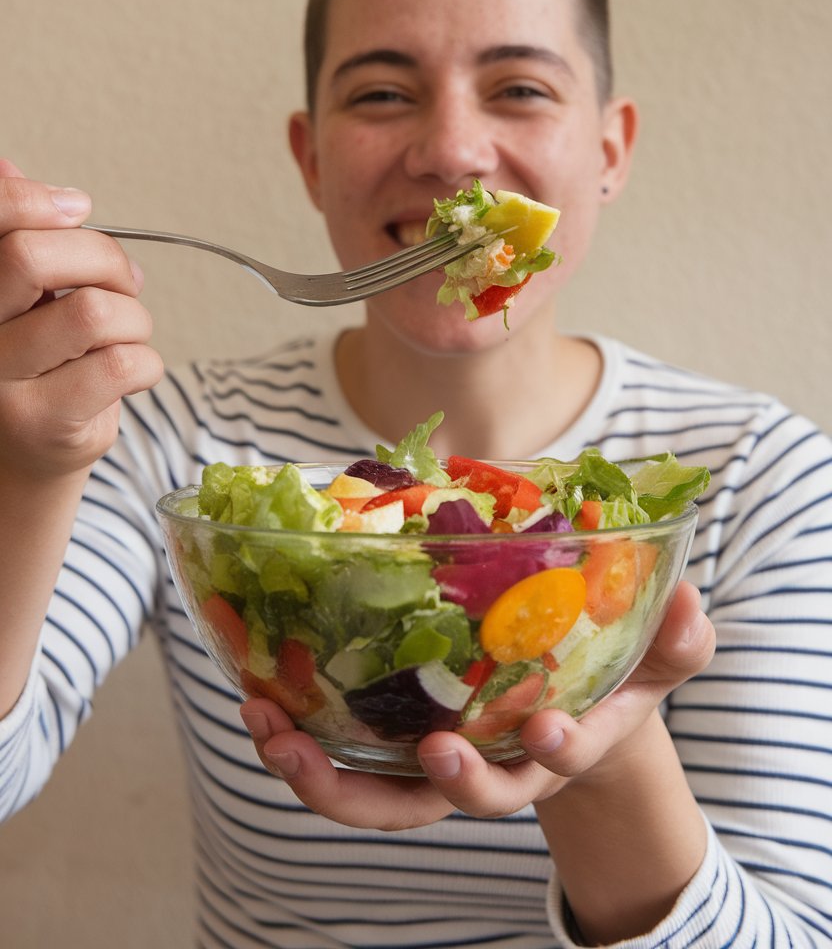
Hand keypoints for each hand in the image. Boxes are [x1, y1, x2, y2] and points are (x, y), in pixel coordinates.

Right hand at [0, 159, 163, 481]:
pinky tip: (132, 372)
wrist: (26, 452)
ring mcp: (0, 383)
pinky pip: (121, 364)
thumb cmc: (35, 358)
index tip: (75, 208)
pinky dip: (146, 362)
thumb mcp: (22, 290)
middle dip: (100, 258)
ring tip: (127, 334)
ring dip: (133, 317)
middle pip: (30, 258)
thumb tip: (6, 166)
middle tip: (122, 281)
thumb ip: (14, 232)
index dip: (30, 200)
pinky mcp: (43, 421)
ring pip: (92, 312)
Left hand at [239, 580, 714, 829]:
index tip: (548, 728)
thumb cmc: (604, 676)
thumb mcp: (652, 658)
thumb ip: (677, 639)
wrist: (564, 707)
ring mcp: (436, 766)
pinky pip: (344, 765)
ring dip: (323, 777)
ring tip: (270, 729)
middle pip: (454, 801)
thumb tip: (693, 603)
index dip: (557, 749)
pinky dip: (301, 745)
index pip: (559, 758)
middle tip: (422, 753)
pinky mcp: (392, 749)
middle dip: (433, 784)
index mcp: (557, 742)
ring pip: (381, 800)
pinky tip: (258, 700)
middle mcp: (492, 768)